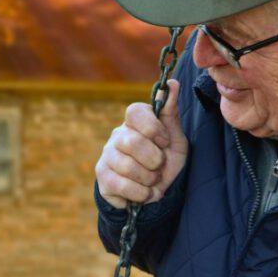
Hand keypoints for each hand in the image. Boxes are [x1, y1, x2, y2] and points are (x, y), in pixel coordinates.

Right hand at [95, 78, 187, 208]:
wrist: (156, 193)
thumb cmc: (165, 161)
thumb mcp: (175, 138)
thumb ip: (171, 112)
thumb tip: (172, 83)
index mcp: (135, 122)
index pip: (134, 111)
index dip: (152, 128)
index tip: (165, 142)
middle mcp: (117, 135)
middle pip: (132, 142)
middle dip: (154, 159)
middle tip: (159, 166)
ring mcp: (107, 156)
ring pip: (127, 166)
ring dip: (149, 179)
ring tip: (152, 180)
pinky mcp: (102, 177)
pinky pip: (122, 185)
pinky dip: (141, 193)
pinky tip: (145, 192)